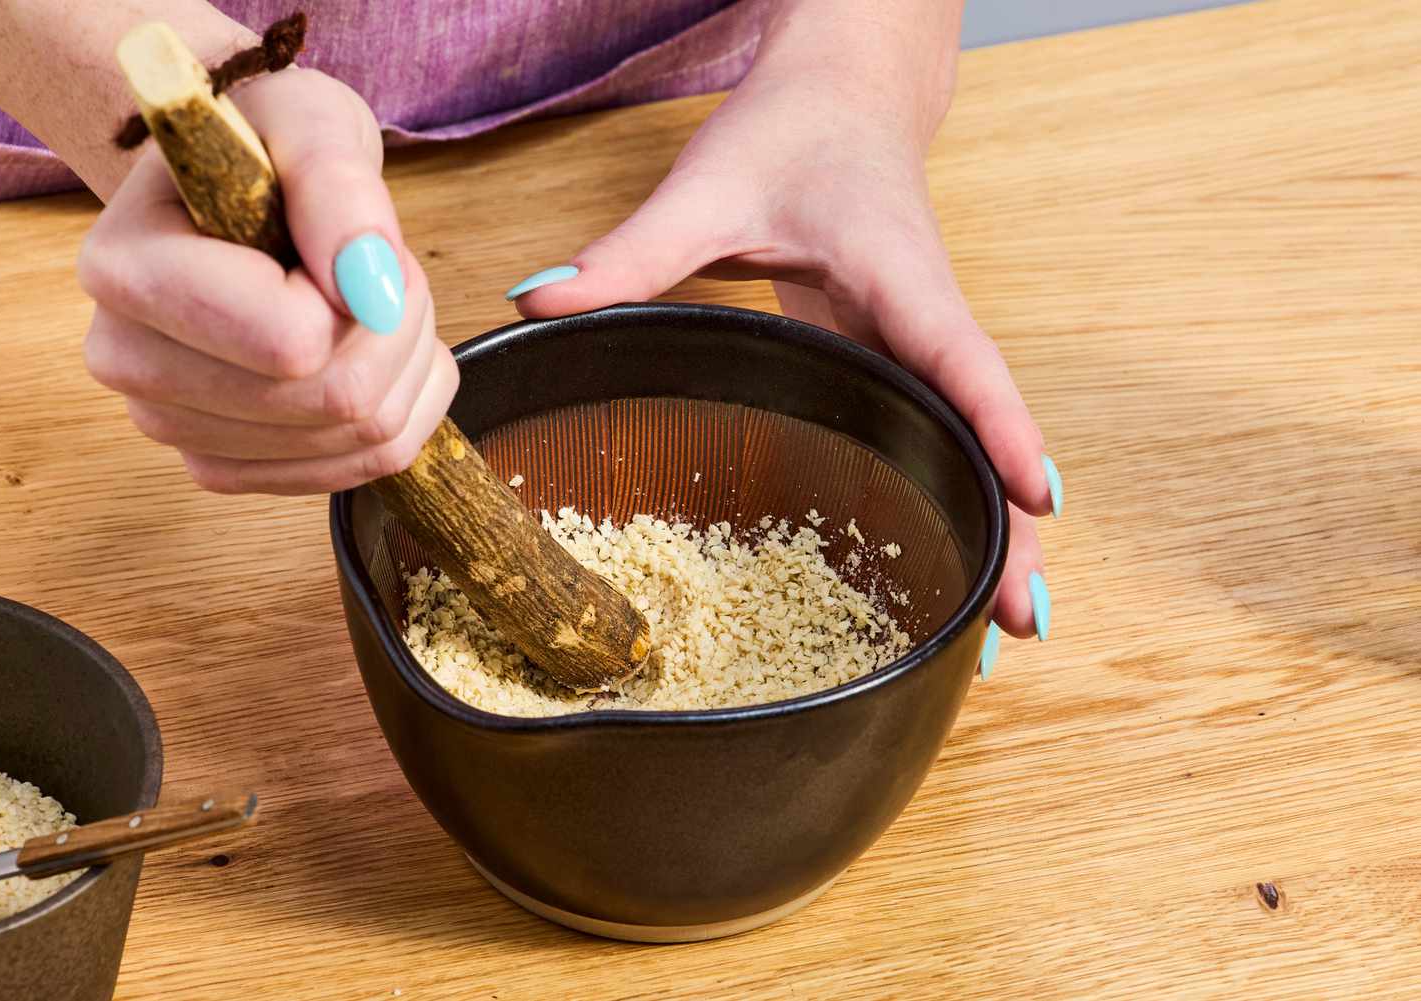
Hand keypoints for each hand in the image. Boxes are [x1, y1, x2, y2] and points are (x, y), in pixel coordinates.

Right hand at [77, 68, 455, 493]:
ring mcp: (173, 427)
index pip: (291, 342)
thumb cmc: (268, 148)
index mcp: (125, 271)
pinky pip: (361, 469)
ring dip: (404, 362)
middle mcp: (127, 362)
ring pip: (361, 439)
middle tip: (377, 267)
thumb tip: (369, 288)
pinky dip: (403, 406)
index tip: (348, 241)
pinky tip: (374, 351)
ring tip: (367, 299)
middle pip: (334, 400)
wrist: (243, 188)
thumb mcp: (309, 124)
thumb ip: (338, 188)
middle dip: (396, 327)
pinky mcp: (221, 466)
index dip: (360, 291)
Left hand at [509, 67, 1058, 643]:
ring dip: (997, 527)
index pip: (960, 355)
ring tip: (1007, 625)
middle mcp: (926, 320)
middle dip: (1012, 523)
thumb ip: (629, 252)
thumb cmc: (793, 130)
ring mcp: (919, 344)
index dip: (998, 427)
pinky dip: (958, 497)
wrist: (844, 92)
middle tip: (1025, 620)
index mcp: (897, 275)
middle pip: (983, 431)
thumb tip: (537, 299)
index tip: (1034, 498)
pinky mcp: (898, 358)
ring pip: (970, 443)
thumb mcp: (707, 188)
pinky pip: (939, 434)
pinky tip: (952, 560)